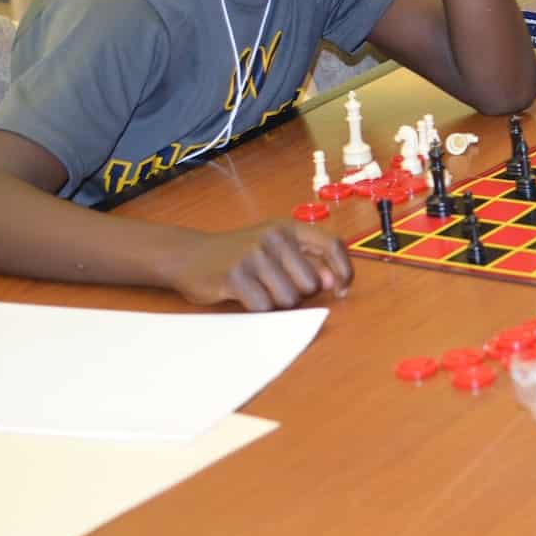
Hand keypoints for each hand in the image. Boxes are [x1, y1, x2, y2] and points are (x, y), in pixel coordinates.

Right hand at [171, 220, 353, 310]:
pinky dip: (258, 308)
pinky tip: (245, 295)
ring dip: (277, 303)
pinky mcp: (235, 275)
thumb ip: (307, 261)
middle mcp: (274, 237)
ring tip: (259, 288)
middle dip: (299, 293)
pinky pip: (264, 307)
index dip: (344, 270)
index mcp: (289, 227)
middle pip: (311, 284)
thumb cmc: (241, 256)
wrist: (190, 255)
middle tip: (276, 285)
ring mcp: (254, 255)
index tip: (342, 290)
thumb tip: (334, 281)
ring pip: (289, 299)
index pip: (333, 245)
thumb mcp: (276, 249)